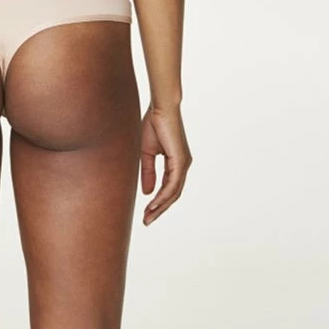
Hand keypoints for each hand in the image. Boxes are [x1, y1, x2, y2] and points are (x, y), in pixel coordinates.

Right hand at [140, 103, 191, 224]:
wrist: (160, 107)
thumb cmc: (153, 123)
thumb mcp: (146, 152)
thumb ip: (148, 171)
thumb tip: (147, 192)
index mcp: (175, 163)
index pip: (167, 188)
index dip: (157, 201)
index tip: (146, 212)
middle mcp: (182, 165)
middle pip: (172, 194)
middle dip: (159, 209)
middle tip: (147, 221)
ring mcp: (183, 164)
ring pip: (173, 192)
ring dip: (160, 206)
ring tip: (148, 217)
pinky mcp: (181, 160)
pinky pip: (172, 184)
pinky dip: (163, 196)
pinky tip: (153, 204)